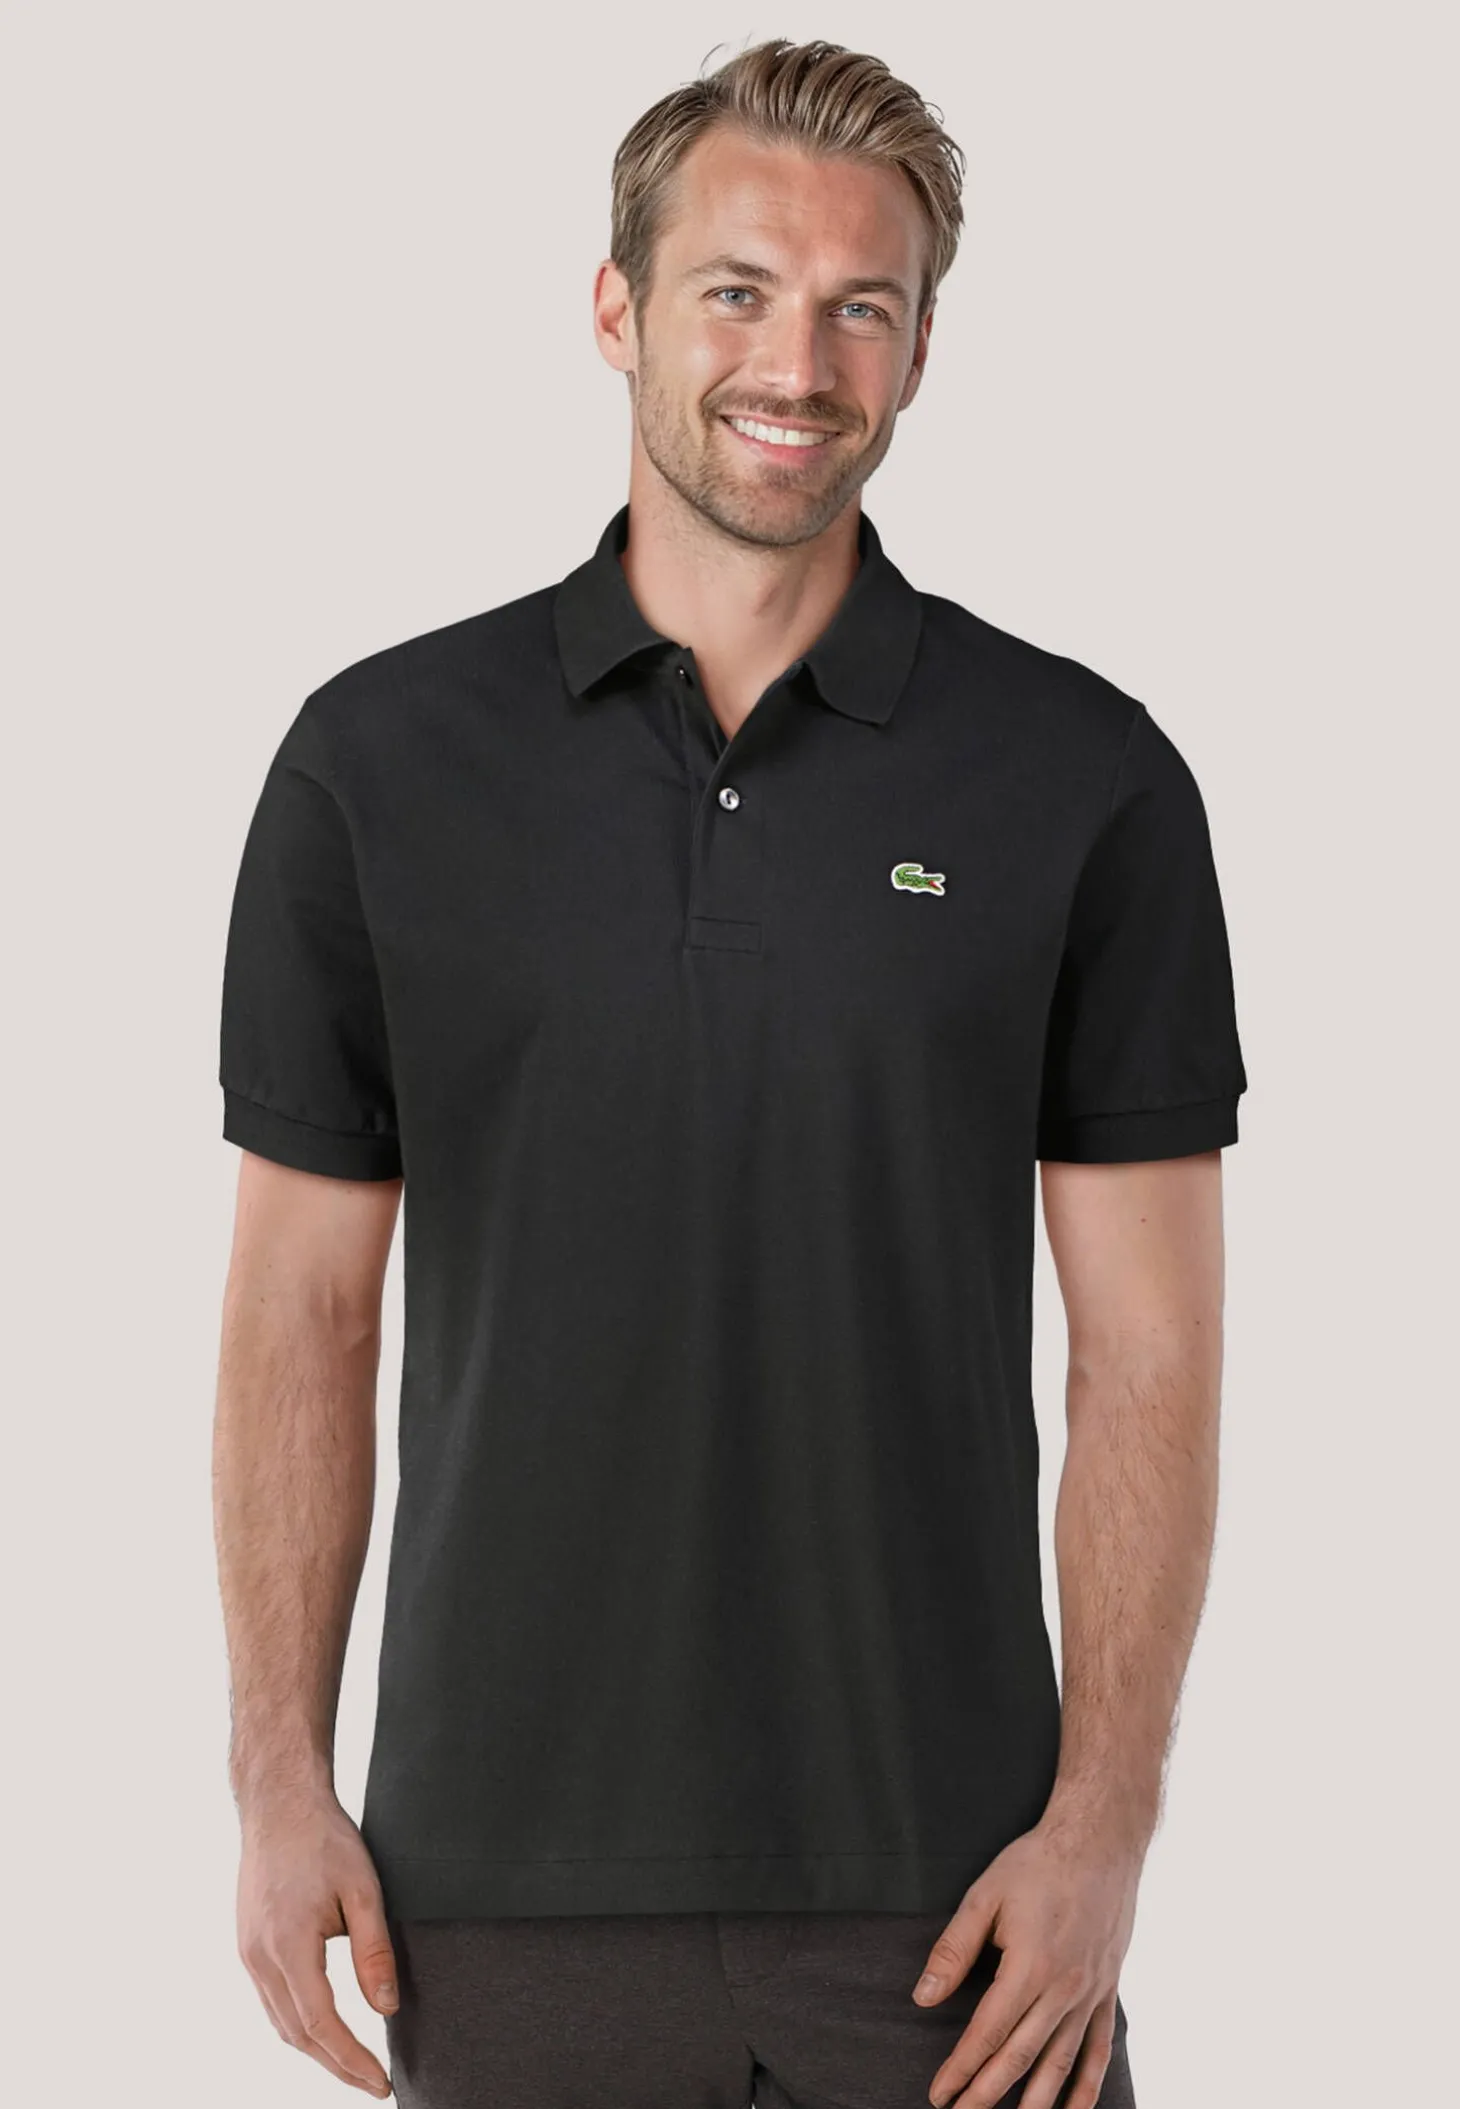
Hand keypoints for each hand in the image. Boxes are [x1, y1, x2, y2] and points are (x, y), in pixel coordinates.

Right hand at [236, 1788, 398, 2096]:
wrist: (279, 1803)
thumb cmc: (324, 1838)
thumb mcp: (362, 1888)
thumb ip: (374, 1951)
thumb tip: (386, 2008)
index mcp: (287, 1945)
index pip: (321, 2024)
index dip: (351, 2061)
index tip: (381, 2083)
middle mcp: (259, 1957)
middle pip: (297, 2034)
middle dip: (336, 2066)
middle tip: (374, 2084)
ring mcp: (248, 1953)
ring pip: (281, 2022)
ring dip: (316, 2050)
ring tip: (354, 2064)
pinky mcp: (247, 1944)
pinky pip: (271, 2000)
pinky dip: (298, 2024)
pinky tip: (322, 2027)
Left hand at [912, 1811, 1140, 2107]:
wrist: (1100, 1840)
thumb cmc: (1037, 1863)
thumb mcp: (985, 1897)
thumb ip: (953, 1950)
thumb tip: (924, 1997)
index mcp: (1028, 1966)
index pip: (987, 2032)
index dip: (961, 2068)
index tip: (939, 2094)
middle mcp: (1063, 1988)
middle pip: (1021, 2057)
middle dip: (988, 2093)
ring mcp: (1090, 1992)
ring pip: (1061, 2062)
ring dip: (1036, 2102)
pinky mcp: (1108, 1988)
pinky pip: (1099, 2047)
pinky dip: (1087, 2085)